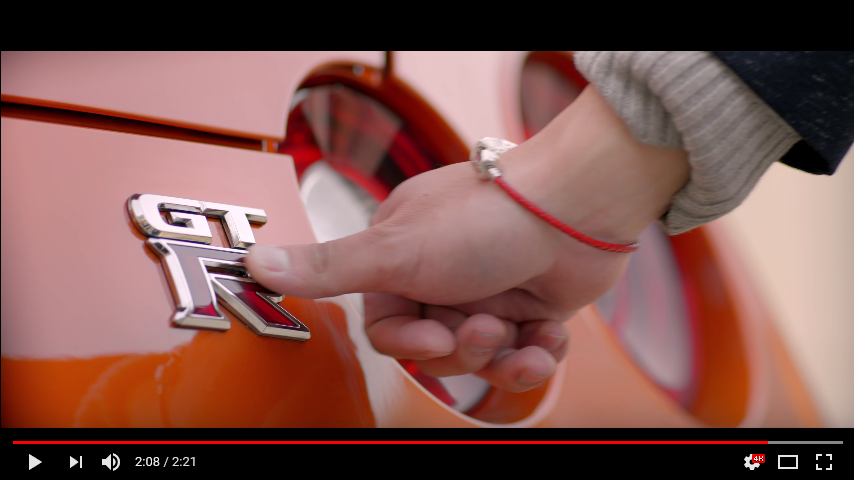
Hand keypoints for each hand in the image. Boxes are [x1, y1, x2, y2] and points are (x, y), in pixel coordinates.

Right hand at [246, 86, 688, 391]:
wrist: (578, 207)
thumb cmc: (484, 219)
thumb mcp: (395, 249)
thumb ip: (327, 267)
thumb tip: (254, 261)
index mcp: (405, 257)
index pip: (388, 329)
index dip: (411, 344)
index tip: (435, 336)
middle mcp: (446, 276)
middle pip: (436, 349)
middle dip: (465, 346)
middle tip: (489, 323)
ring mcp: (491, 291)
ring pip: (482, 358)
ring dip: (503, 355)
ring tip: (523, 329)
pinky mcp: (533, 307)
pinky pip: (524, 355)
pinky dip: (537, 353)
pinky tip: (549, 334)